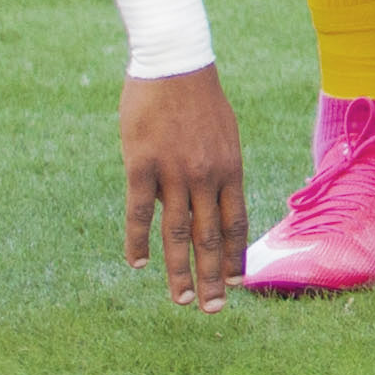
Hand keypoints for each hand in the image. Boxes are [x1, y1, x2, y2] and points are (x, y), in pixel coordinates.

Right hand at [121, 63, 246, 310]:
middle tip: (214, 310)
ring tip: (181, 301)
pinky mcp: (142, 166)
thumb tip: (217, 202)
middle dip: (213, 278)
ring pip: (178, 234)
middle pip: (211, 237)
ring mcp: (174, 173)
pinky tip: (138, 265)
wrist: (176, 64)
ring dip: (179, 272)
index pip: (236, 223)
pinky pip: (138, 213)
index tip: (237, 285)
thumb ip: (220, 171)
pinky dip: (137, 242)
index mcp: (230, 169)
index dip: (235, 256)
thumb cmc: (200, 100)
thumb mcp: (224, 136)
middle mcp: (207, 176)